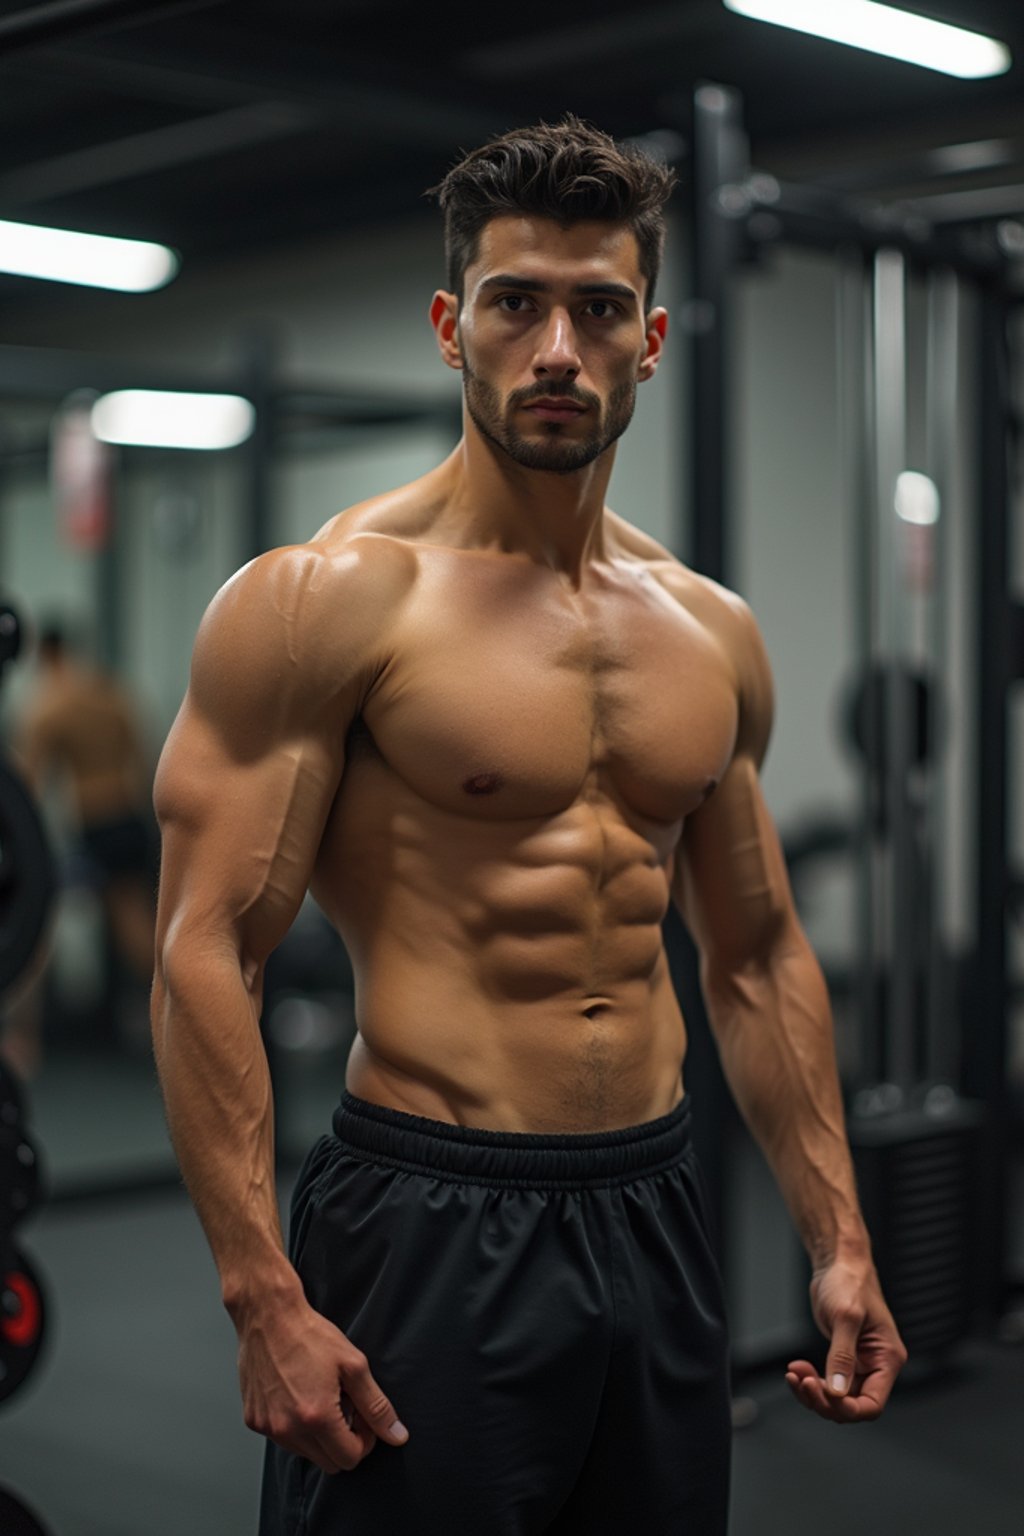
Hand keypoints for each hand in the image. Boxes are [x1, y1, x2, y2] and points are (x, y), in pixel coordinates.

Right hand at [238, 1296, 408, 1471]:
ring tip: (321, 1398)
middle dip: (343, 1442)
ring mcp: (268, 1427)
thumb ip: (377, 1406)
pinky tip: (298, 1395)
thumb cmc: (310, 1335)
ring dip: (319, 1436)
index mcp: (317, 1417)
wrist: (268, 1316)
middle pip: (328, 1463)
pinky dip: (295, 1426)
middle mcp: (289, 1429)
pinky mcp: (253, 1420)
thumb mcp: (354, 1365)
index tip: (362, 1417)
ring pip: (305, 1453)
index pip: (350, 1459)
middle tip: (345, 1408)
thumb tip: (397, 1436)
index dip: (364, 1441)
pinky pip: (282, 1439)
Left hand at [785, 1256, 907, 1423]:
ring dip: (813, 1392)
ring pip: (836, 1398)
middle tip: (801, 1382)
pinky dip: (810, 1381)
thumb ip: (842, 1356)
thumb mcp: (846, 1317)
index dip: (848, 1409)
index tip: (824, 1395)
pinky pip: (826, 1383)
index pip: (872, 1404)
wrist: (838, 1264)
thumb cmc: (849, 1282)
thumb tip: (837, 1392)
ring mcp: (858, 1364)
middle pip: (851, 1406)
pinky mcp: (842, 1359)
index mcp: (887, 1359)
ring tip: (794, 1374)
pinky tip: (795, 1369)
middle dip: (824, 1400)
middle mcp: (876, 1366)